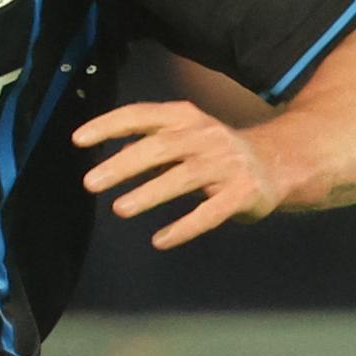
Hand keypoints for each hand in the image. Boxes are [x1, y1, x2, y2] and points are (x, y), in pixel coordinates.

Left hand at [74, 100, 282, 248]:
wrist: (277, 162)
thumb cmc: (217, 152)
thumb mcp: (185, 136)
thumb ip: (150, 145)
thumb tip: (107, 161)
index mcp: (186, 118)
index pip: (141, 115)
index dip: (109, 125)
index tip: (78, 139)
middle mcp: (206, 136)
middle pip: (160, 147)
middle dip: (123, 164)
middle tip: (90, 182)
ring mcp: (226, 165)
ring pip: (184, 178)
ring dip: (150, 192)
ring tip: (119, 209)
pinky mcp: (242, 193)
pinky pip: (210, 212)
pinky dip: (184, 227)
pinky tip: (160, 240)